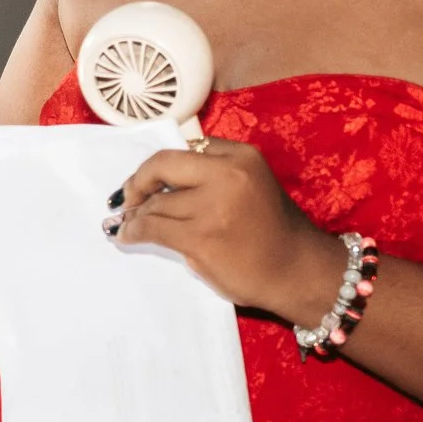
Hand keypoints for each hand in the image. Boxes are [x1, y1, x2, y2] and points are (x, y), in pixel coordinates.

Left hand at [107, 142, 345, 325]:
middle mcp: (227, 174)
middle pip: (162, 165)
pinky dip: (133, 232)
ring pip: (155, 202)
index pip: (186, 149)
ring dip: (135, 215)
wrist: (296, 271)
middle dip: (138, 181)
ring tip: (128, 223)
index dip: (161, 166)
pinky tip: (126, 236)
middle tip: (126, 198)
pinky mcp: (199, 237)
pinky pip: (152, 228)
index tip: (147, 179)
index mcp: (241, 156)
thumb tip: (158, 182)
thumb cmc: (272, 232)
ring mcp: (212, 206)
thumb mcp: (251, 185)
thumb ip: (213, 176)